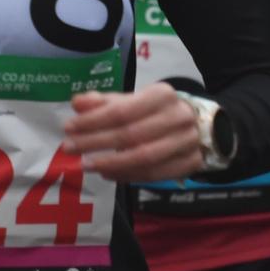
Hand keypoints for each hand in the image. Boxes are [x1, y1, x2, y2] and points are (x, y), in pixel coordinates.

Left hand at [65, 82, 203, 182]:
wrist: (199, 126)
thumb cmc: (156, 112)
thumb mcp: (132, 101)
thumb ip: (104, 102)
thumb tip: (77, 103)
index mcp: (162, 94)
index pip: (122, 111)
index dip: (93, 121)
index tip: (69, 128)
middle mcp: (178, 116)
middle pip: (130, 135)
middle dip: (95, 142)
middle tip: (69, 148)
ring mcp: (187, 141)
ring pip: (143, 158)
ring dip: (110, 163)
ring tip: (86, 164)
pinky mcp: (190, 163)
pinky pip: (153, 174)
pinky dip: (127, 176)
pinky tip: (107, 173)